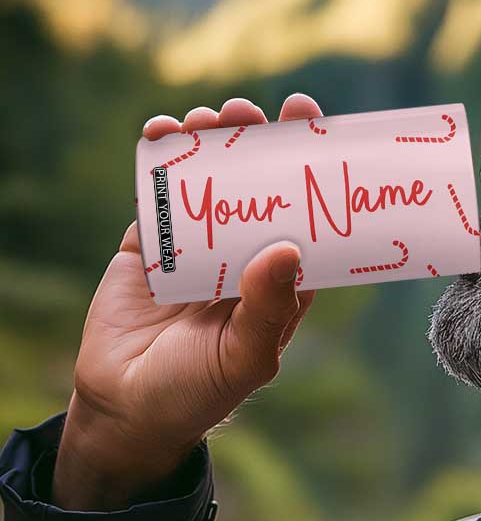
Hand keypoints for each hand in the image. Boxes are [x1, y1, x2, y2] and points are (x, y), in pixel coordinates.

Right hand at [53, 94, 321, 507]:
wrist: (126, 408)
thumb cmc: (200, 390)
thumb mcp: (245, 357)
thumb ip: (268, 308)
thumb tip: (287, 249)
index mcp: (281, 281)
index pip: (306, 217)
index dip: (312, 171)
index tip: (313, 125)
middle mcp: (245, 256)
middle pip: (259, 187)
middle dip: (258, 143)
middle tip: (254, 111)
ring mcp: (198, 246)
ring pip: (211, 181)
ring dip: (211, 143)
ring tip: (209, 118)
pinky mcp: (151, 244)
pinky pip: (159, 193)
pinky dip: (160, 159)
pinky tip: (163, 132)